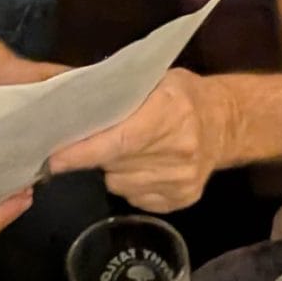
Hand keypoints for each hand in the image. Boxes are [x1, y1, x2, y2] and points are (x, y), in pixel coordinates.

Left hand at [48, 69, 227, 210]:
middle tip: (95, 140)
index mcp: (171, 113)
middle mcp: (180, 150)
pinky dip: (131, 184)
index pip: (118, 140)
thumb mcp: (156, 80)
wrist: (227, 124)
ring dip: (114, 170)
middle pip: (115, 165)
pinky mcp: (183, 200)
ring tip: (127, 151)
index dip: (83, 151)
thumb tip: (66, 99)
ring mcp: (183, 180)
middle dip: (95, 155)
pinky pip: (135, 199)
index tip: (53, 158)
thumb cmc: (183, 96)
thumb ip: (118, 92)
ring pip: (121, 185)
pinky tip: (144, 166)